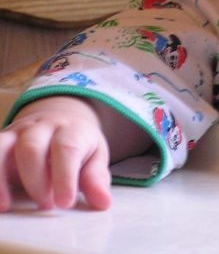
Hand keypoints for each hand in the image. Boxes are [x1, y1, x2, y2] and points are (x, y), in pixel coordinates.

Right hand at [0, 96, 111, 211]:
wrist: (60, 119)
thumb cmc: (79, 144)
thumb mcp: (95, 157)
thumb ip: (96, 178)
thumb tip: (103, 202)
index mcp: (71, 129)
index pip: (67, 149)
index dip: (65, 177)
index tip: (65, 203)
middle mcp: (42, 126)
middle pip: (31, 147)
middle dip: (36, 180)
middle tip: (46, 205)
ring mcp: (18, 131)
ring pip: (2, 147)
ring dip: (1, 179)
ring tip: (8, 206)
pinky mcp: (1, 140)